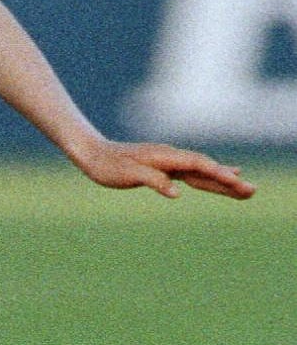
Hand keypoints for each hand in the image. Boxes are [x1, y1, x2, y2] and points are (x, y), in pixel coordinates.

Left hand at [69, 139, 255, 199]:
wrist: (91, 152)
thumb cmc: (106, 164)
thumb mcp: (126, 174)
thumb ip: (152, 181)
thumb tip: (175, 192)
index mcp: (164, 157)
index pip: (198, 165)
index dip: (218, 174)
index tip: (238, 183)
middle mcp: (170, 157)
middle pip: (206, 168)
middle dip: (229, 180)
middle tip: (253, 192)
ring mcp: (169, 161)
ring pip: (202, 171)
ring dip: (223, 180)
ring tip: (247, 189)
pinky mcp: (165, 167)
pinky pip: (193, 172)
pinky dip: (210, 176)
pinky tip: (223, 175)